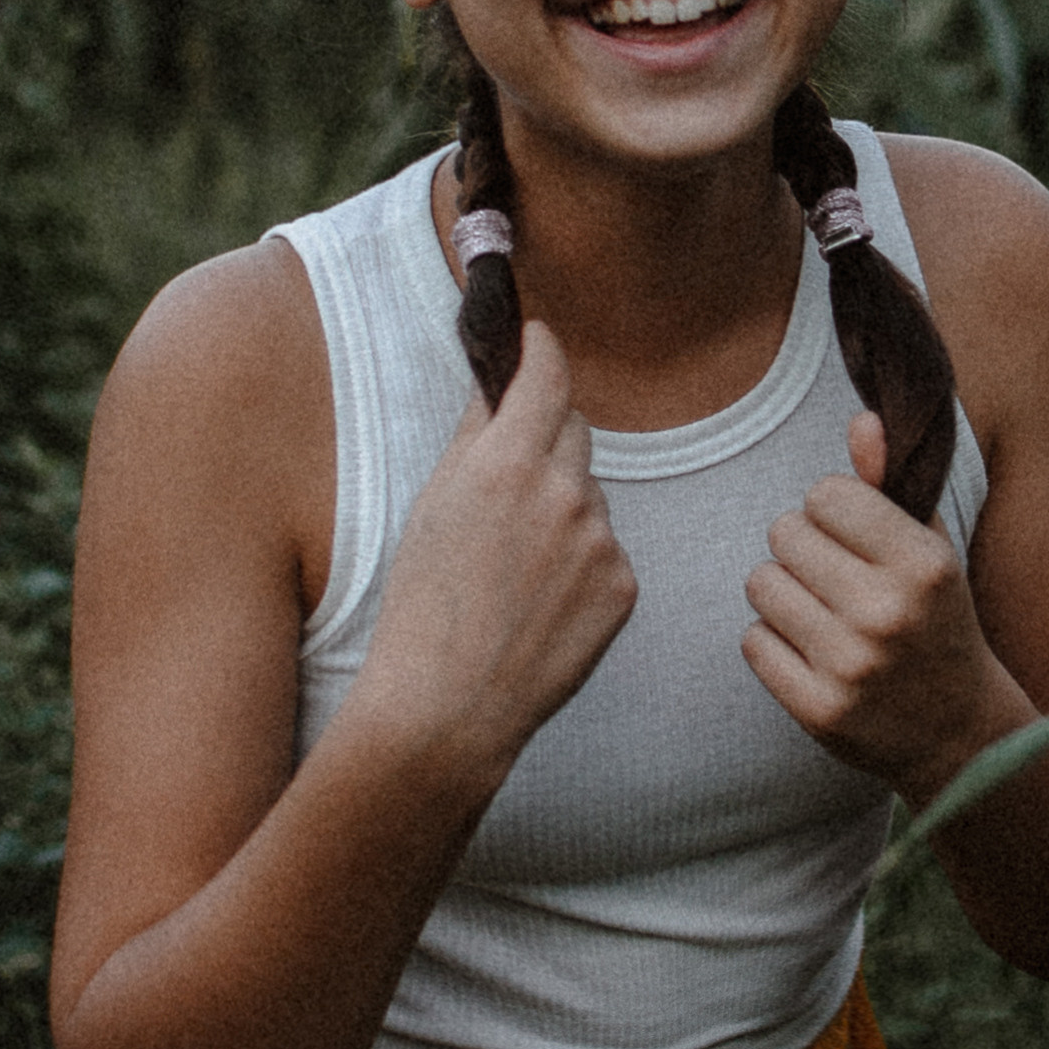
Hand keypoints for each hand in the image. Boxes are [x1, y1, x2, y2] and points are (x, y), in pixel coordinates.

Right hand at [348, 323, 636, 786]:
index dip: (542, 350)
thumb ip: (475, 434)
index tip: (537, 342)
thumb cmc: (424, 605)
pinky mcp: (624, 585)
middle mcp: (564, 492)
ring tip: (515, 567)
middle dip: (547, 440)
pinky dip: (581, 561)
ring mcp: (601, 540)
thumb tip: (499, 382)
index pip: (547, 373)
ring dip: (563, 508)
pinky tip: (542, 600)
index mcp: (505, 463)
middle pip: (575, 429)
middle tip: (509, 483)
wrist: (448, 706)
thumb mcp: (431, 504)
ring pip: (591, 494)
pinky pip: (606, 547)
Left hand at [742, 411, 1017, 799]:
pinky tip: (811, 653)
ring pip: (761, 583)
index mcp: (922, 564)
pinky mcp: (817, 709)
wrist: (959, 733)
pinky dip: (773, 642)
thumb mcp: (930, 549)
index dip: (832, 510)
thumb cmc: (936, 621)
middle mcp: (887, 613)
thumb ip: (891, 483)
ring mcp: (850, 665)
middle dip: (803, 548)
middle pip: (784, 532)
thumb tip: (861, 420)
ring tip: (821, 612)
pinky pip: (753, 641)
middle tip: (836, 579)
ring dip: (782, 592)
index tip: (854, 537)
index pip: (826, 493)